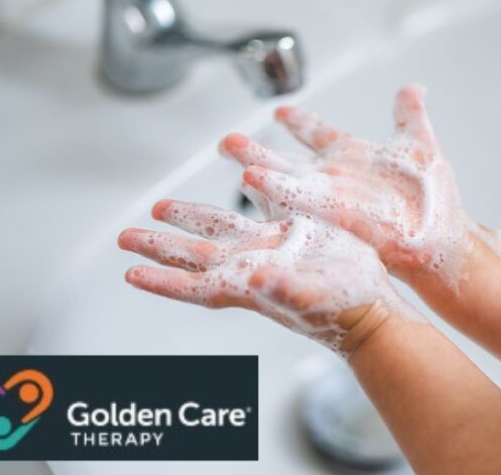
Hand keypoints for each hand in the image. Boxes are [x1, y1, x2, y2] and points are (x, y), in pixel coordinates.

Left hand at [118, 199, 415, 356]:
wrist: (374, 306)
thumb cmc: (346, 311)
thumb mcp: (315, 298)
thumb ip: (285, 291)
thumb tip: (256, 279)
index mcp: (250, 284)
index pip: (195, 285)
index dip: (162, 281)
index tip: (130, 274)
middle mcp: (253, 266)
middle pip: (196, 255)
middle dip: (159, 246)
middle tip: (125, 236)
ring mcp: (271, 251)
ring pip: (219, 231)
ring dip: (188, 221)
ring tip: (160, 209)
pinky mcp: (293, 236)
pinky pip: (256, 212)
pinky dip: (239, 201)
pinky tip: (231, 188)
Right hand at [220, 84, 500, 290]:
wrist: (443, 242)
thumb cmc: (435, 204)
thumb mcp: (420, 147)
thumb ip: (409, 116)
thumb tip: (411, 88)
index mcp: (351, 157)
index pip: (317, 133)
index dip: (299, 122)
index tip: (280, 111)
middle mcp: (335, 179)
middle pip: (287, 162)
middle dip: (255, 152)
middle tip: (227, 141)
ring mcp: (333, 200)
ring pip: (286, 184)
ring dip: (261, 173)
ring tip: (237, 165)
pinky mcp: (336, 219)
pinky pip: (300, 206)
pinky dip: (277, 194)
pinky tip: (253, 183)